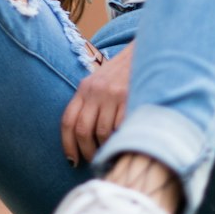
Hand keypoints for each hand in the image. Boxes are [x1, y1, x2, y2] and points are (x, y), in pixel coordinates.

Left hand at [61, 41, 133, 164]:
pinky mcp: (129, 97)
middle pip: (82, 130)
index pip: (68, 120)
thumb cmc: (123, 74)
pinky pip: (120, 127)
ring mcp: (112, 94)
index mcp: (84, 88)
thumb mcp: (100, 83)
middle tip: (94, 161)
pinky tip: (123, 142)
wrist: (147, 52)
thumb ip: (90, 103)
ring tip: (110, 153)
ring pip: (102, 132)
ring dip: (105, 148)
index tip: (72, 160)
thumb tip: (82, 138)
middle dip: (86, 151)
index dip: (67, 144)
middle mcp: (95, 90)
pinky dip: (120, 139)